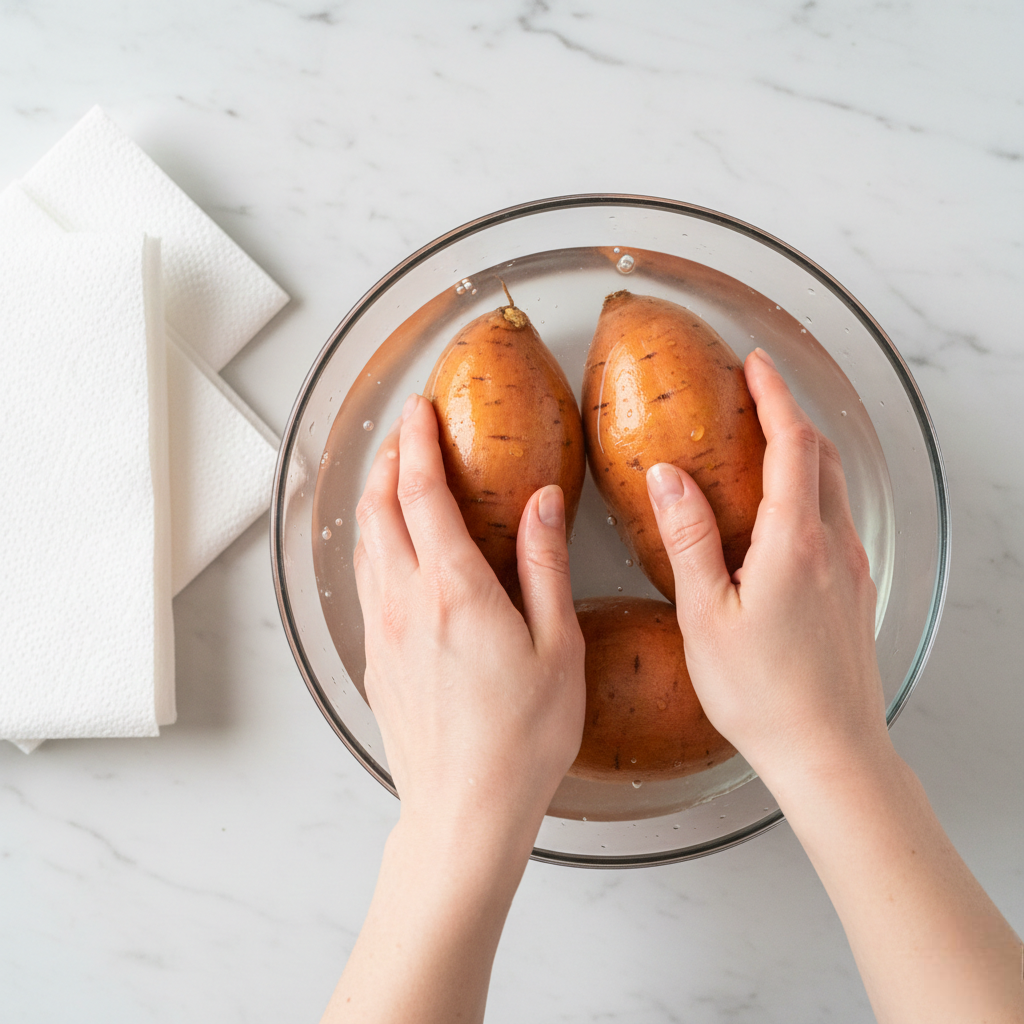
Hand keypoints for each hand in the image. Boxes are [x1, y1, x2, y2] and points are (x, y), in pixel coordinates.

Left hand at [353, 393, 585, 847]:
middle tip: (405, 430)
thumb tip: (540, 504)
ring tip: (393, 475)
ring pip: (364, 543)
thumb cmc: (521, 739)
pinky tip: (391, 547)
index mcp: (455, 591)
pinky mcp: (376, 659)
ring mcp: (383, 631)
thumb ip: (543, 566)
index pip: (422, 493)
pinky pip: (366, 581)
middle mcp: (407, 603)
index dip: (418, 442)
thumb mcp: (557, 647)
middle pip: (378, 508)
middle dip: (388, 458)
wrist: (464, 810)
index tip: (421, 409)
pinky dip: (374, 543)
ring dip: (375, 498)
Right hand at [645, 348, 889, 792]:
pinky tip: (784, 515)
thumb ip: (688, 540)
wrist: (830, 754)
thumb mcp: (706, 617)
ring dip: (805, 452)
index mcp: (795, 544)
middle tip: (756, 393)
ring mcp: (851, 571)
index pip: (792, 445)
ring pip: (834, 487)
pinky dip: (812, 492)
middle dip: (791, 414)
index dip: (775, 396)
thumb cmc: (763, 695)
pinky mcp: (854, 595)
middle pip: (821, 456)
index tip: (756, 363)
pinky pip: (837, 520)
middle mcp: (833, 547)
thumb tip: (667, 476)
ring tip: (767, 442)